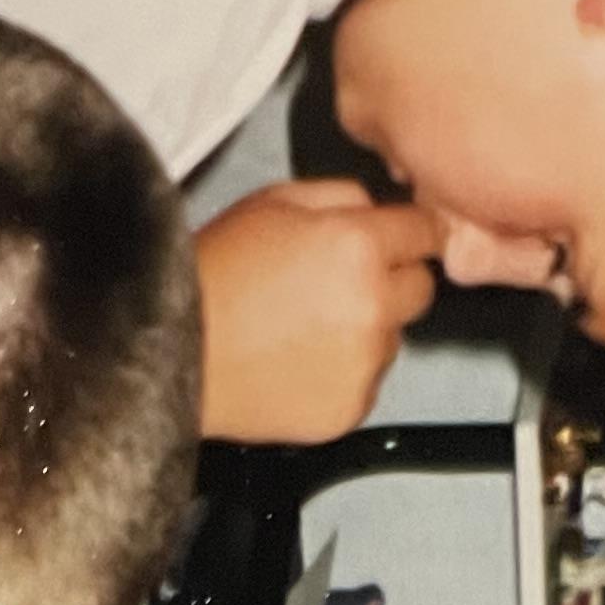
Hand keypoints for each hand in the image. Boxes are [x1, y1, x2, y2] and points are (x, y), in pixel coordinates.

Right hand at [194, 179, 442, 443]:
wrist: (177, 354)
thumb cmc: (217, 275)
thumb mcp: (274, 201)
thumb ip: (341, 195)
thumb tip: (377, 208)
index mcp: (358, 245)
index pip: (427, 232)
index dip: (413, 232)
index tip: (404, 239)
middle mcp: (373, 306)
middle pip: (421, 289)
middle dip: (393, 281)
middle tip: (341, 284)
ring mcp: (365, 364)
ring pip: (392, 339)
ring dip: (366, 330)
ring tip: (306, 327)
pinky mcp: (350, 408)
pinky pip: (368, 383)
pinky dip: (345, 374)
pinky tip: (301, 360)